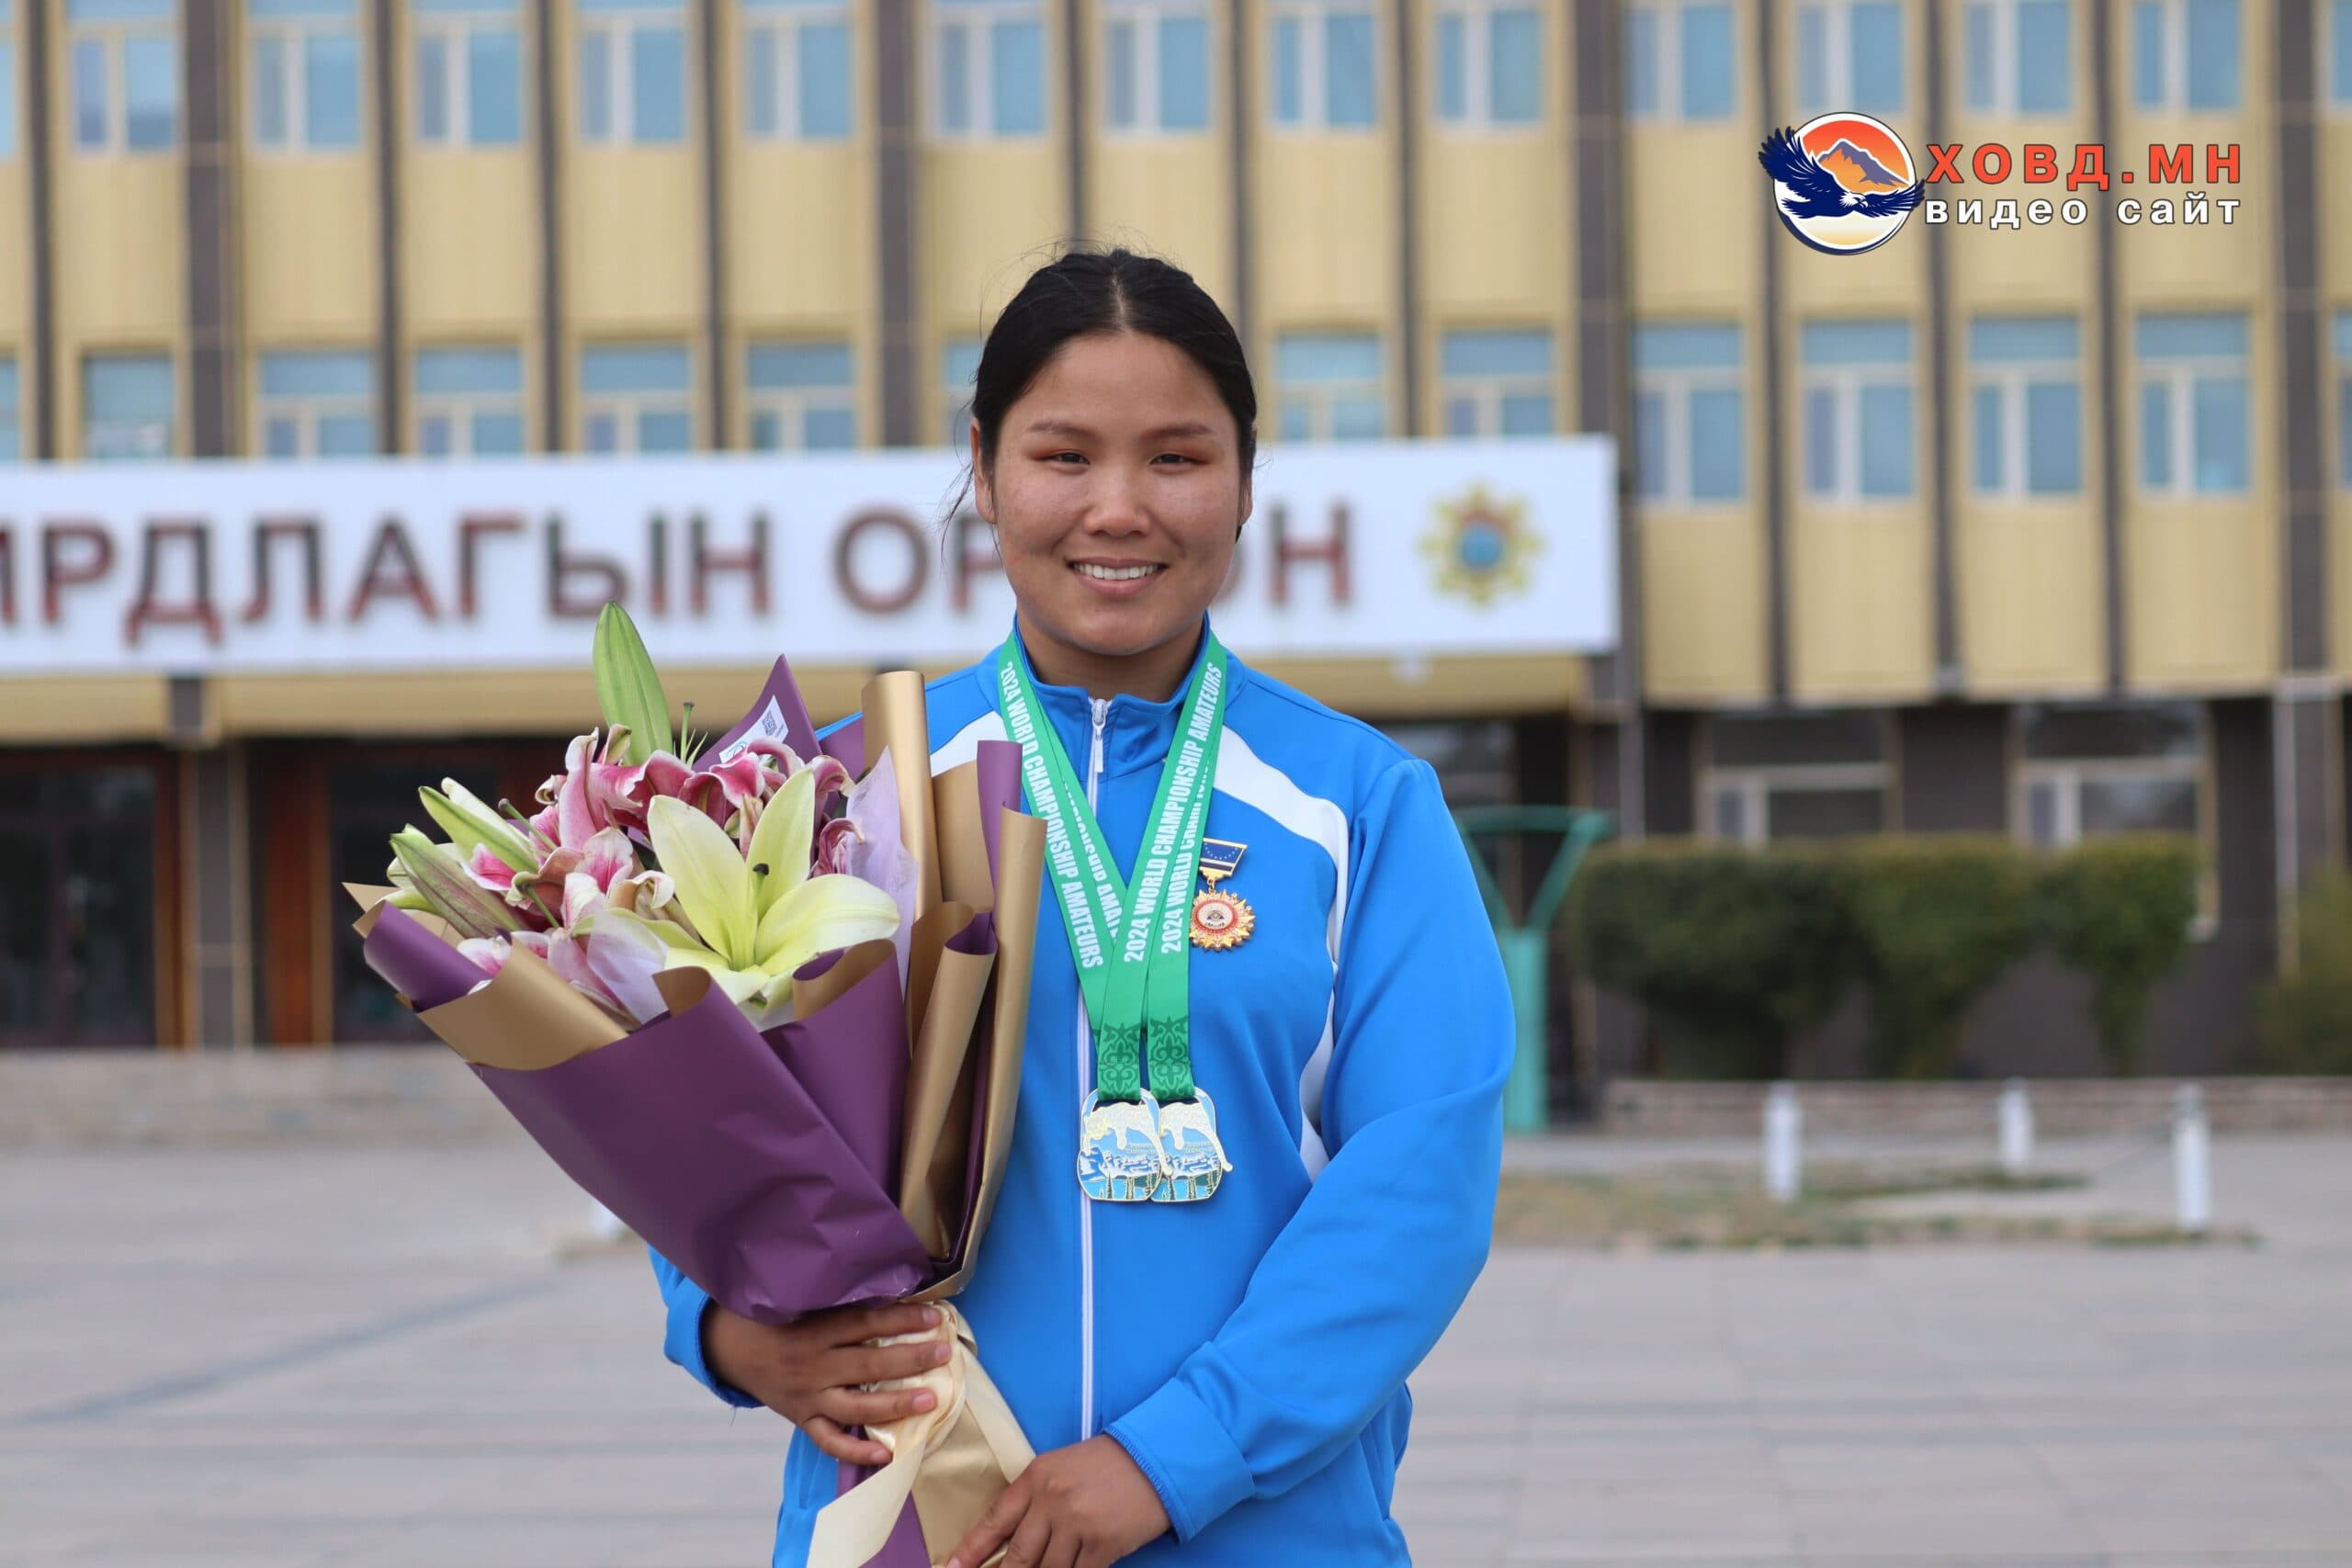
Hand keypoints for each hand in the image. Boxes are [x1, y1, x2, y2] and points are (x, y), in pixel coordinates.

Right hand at [701, 1300, 954, 1465]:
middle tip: (944, 1353)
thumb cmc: (772, 1318)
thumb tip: (889, 1292)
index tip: (934, 1316)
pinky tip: (886, 1453)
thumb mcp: (798, 1301)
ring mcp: (807, 1397)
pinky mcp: (801, 1419)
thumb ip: (838, 1301)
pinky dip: (856, 1451)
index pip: (864, 1323)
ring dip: (896, 1404)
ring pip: (856, 1406)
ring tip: (931, 1401)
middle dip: (910, 1359)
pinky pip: (829, 1441)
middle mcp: (812, 1365)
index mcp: (813, 1330)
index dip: (901, 1319)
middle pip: (868, 1363)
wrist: (728, 1348)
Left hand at [940, 1434, 1169, 1567]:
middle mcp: (1051, 1501)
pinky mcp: (1103, 1544)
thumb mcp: (1059, 1470)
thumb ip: (1033, 1500)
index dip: (970, 1551)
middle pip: (1018, 1557)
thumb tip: (1009, 1542)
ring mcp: (1077, 1524)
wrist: (1153, 1458)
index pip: (994, 1521)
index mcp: (1035, 1478)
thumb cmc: (1104, 1465)